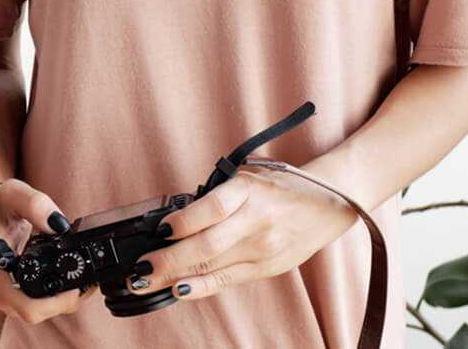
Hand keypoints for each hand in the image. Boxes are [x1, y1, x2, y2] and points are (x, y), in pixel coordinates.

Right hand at [0, 178, 94, 325]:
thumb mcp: (13, 195)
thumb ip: (35, 205)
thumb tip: (59, 225)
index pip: (31, 307)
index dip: (60, 302)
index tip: (80, 285)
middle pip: (41, 311)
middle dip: (67, 297)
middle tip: (87, 275)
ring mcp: (1, 298)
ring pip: (39, 311)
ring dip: (60, 297)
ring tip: (74, 272)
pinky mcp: (8, 298)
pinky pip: (35, 305)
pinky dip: (52, 294)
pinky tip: (61, 276)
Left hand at [129, 166, 358, 300]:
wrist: (328, 203)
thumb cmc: (280, 185)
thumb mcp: (247, 177)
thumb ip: (217, 196)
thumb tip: (174, 219)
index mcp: (249, 191)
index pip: (212, 209)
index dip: (184, 222)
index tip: (160, 230)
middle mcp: (257, 221)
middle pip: (207, 245)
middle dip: (168, 260)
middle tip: (139, 270)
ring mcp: (263, 248)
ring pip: (213, 266)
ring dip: (174, 276)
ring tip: (145, 282)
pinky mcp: (268, 268)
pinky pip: (228, 279)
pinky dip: (201, 286)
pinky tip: (178, 290)